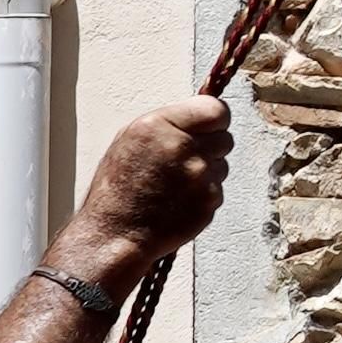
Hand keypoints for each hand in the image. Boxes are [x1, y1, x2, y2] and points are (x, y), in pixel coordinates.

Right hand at [63, 95, 233, 280]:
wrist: (115, 233)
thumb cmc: (117, 188)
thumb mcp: (130, 139)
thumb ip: (169, 123)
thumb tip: (199, 116)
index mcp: (160, 125)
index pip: (216, 109)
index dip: (214, 119)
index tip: (209, 127)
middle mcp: (183, 147)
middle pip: (225, 138)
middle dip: (211, 147)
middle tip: (186, 161)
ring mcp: (199, 175)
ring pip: (222, 165)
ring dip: (207, 173)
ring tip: (176, 185)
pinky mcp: (209, 201)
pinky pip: (217, 190)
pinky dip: (203, 195)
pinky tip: (179, 201)